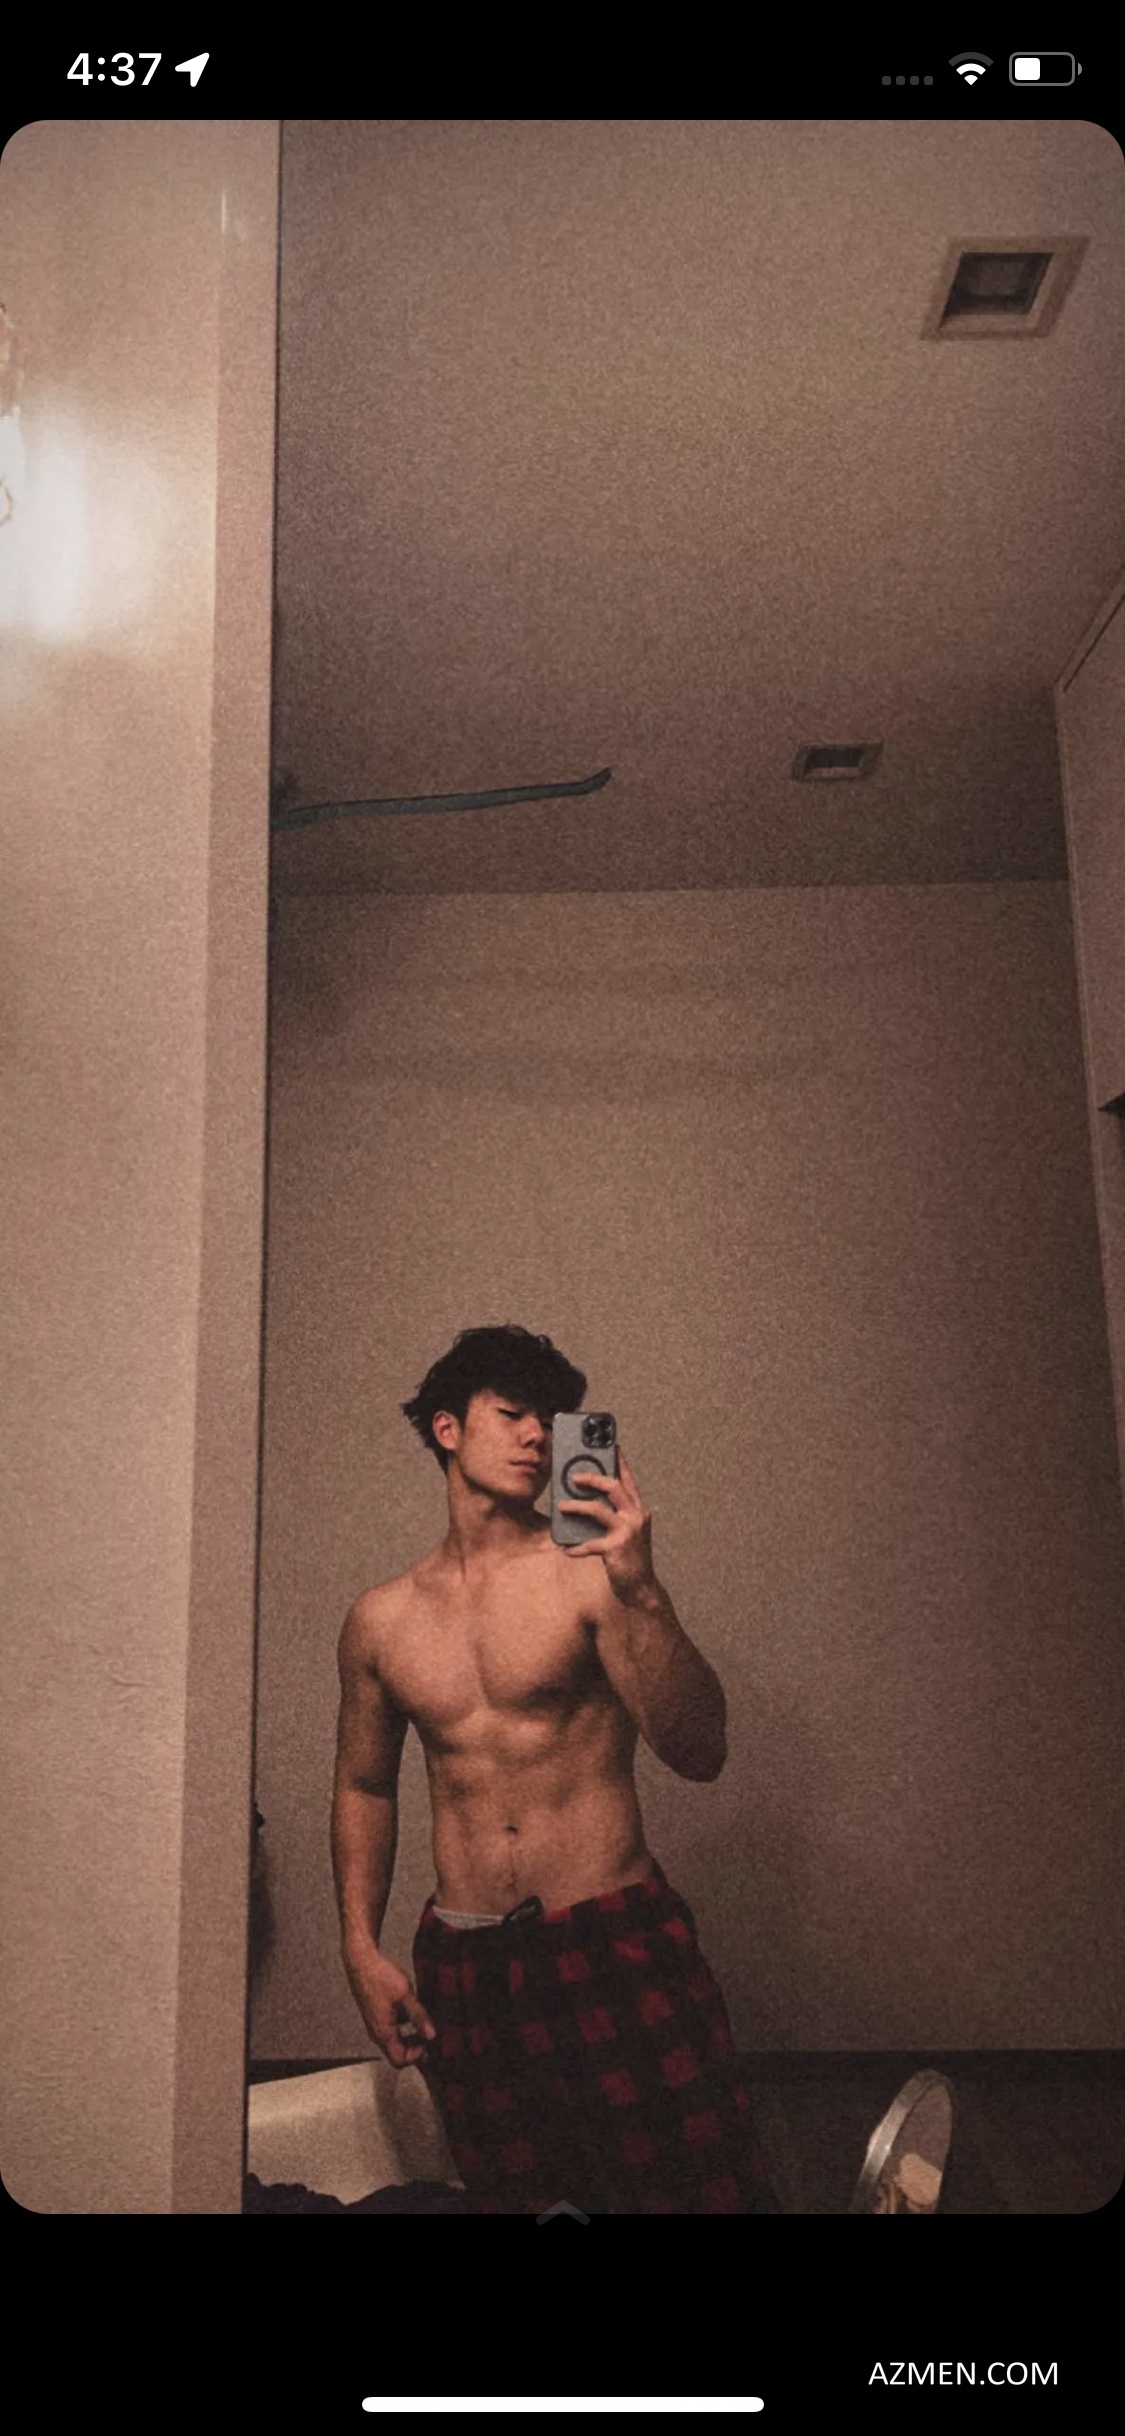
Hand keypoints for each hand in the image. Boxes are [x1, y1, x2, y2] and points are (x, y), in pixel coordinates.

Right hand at [343, 1943, 437, 2070]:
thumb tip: (432, 2035)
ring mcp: (375, 2024)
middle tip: (429, 2036)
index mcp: (383, 2032)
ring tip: (423, 2021)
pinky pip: (391, 2029)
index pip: (400, 2060)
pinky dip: (403, 2026)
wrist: (361, 1961)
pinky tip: (412, 2009)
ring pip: (394, 2041)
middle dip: (415, 2049)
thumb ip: (419, 2016)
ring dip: (410, 2037)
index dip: (416, 2056)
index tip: (429, 2042)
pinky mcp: (375, 2015)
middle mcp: (376, 2032)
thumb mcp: (405, 1995)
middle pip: (397, 2054)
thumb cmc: (379, 1976)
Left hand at [559, 1447, 655, 1602]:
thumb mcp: (625, 1533)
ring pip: (597, 1510)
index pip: (628, 1479)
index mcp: (638, 1510)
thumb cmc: (630, 1558)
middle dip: (592, 1478)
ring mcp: (627, 1532)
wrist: (642, 1588)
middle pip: (613, 1487)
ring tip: (561, 1506)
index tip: (610, 1445)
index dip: (618, 1461)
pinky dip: (576, 1547)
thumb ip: (612, 1516)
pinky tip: (566, 1549)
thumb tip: (585, 1503)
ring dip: (576, 1506)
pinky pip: (590, 1544)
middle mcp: (635, 1516)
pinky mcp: (616, 1549)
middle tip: (574, 1477)